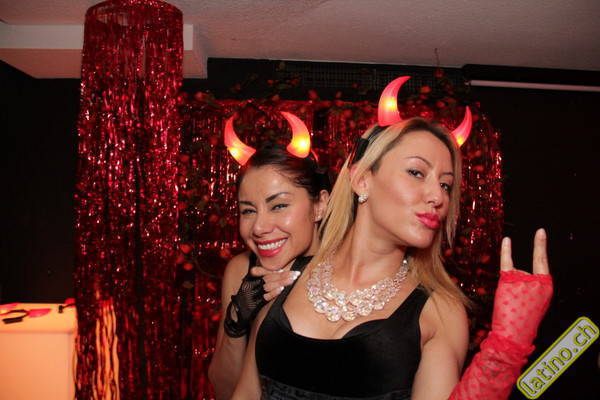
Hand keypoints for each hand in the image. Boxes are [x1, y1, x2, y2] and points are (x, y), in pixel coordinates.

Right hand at [250, 266, 300, 301]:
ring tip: (292, 280)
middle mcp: (250, 285)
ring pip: (267, 286)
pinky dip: (274, 292)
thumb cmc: (249, 296)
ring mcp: (252, 294)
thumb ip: (263, 277)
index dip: (276, 270)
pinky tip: (282, 289)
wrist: (238, 311)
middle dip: (283, 275)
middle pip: (268, 278)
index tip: (288, 271)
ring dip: (281, 282)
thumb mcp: (252, 284)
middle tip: (295, 274)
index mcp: (249, 278)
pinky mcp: (254, 304)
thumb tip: (280, 272)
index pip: (263, 271)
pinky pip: (265, 297)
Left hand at [492, 228, 552, 345]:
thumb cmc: (522, 320)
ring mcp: (523, 279)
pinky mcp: (509, 281)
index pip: (542, 262)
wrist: (512, 334)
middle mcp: (537, 281)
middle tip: (515, 304)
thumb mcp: (534, 301)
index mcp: (547, 287)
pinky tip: (507, 240)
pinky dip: (506, 251)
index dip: (540, 246)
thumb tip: (515, 271)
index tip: (540, 232)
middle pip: (522, 272)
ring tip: (510, 305)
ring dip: (507, 288)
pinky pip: (507, 262)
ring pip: (511, 275)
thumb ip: (530, 285)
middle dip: (515, 287)